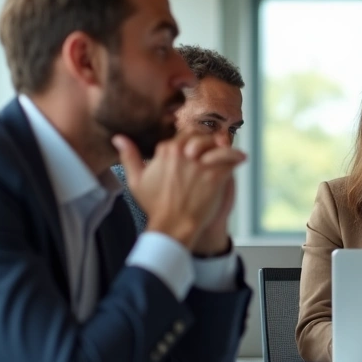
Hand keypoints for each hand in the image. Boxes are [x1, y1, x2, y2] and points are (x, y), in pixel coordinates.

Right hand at [114, 133, 243, 248]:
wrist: (172, 226)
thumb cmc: (155, 205)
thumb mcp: (136, 180)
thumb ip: (129, 156)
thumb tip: (119, 138)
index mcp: (166, 151)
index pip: (184, 135)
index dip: (191, 141)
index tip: (197, 148)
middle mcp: (183, 153)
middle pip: (201, 136)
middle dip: (208, 141)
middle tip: (216, 147)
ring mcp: (200, 164)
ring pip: (217, 144)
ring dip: (225, 147)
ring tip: (231, 152)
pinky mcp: (215, 175)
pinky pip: (230, 159)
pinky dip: (237, 157)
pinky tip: (242, 159)